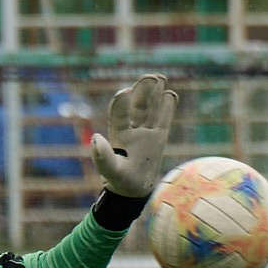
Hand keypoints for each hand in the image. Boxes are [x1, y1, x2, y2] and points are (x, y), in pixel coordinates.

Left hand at [90, 72, 175, 198]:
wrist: (133, 191)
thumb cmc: (119, 182)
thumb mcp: (110, 170)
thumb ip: (102, 156)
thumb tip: (96, 137)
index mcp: (118, 134)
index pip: (120, 114)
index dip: (122, 103)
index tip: (125, 92)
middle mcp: (131, 129)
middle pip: (137, 106)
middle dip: (143, 91)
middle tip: (150, 77)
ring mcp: (145, 133)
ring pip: (150, 109)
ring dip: (155, 94)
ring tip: (160, 77)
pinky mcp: (158, 138)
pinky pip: (163, 120)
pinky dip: (167, 108)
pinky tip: (171, 94)